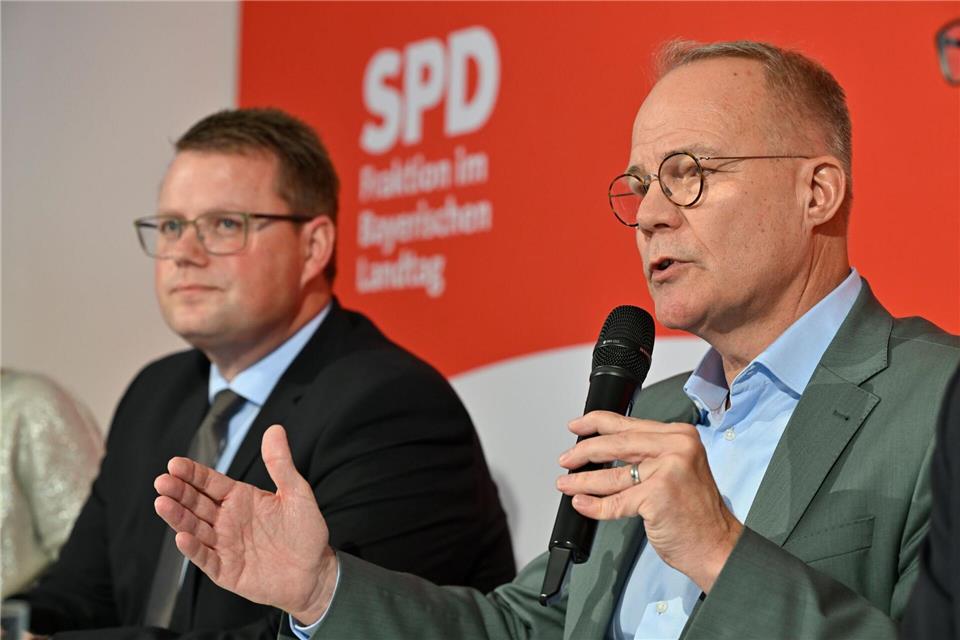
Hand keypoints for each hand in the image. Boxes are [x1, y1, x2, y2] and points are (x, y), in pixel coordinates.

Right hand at [154, 424, 336, 623]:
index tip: (174, 463)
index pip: (210, 482)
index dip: (192, 473)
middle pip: (196, 503)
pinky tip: (182, 537)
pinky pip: (206, 558)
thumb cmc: (306, 532)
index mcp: (240, 498)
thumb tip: (275, 429)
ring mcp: (224, 545)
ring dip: (178, 517)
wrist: (315, 572)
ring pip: (195, 528)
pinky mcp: (226, 570)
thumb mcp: (297, 492)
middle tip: (162, 481)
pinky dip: (193, 549)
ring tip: (162, 503)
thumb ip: (281, 464)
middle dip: (178, 492)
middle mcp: (227, 520)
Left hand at [555, 411, 742, 592]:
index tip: (576, 426)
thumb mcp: (676, 470)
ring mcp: (667, 470)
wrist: (717, 545)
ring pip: (612, 474)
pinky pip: (616, 501)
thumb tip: (602, 450)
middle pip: (616, 444)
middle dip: (584, 452)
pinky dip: (594, 505)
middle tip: (566, 460)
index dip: (596, 423)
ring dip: (583, 480)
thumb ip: (647, 455)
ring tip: (565, 484)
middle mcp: (676, 447)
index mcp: (680, 436)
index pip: (629, 423)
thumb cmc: (696, 513)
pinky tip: (581, 503)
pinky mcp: (658, 495)